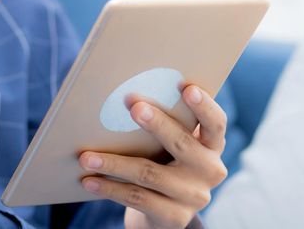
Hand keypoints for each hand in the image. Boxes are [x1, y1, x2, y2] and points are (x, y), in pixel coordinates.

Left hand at [79, 85, 228, 228]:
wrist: (167, 209)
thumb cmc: (167, 161)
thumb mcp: (176, 142)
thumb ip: (169, 123)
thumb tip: (131, 97)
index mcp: (213, 145)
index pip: (216, 123)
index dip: (204, 105)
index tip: (187, 88)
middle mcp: (210, 170)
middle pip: (183, 144)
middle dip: (157, 124)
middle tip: (133, 106)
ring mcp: (194, 196)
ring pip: (150, 174)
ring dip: (115, 163)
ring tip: (87, 157)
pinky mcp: (175, 217)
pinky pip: (137, 199)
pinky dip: (110, 188)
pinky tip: (90, 180)